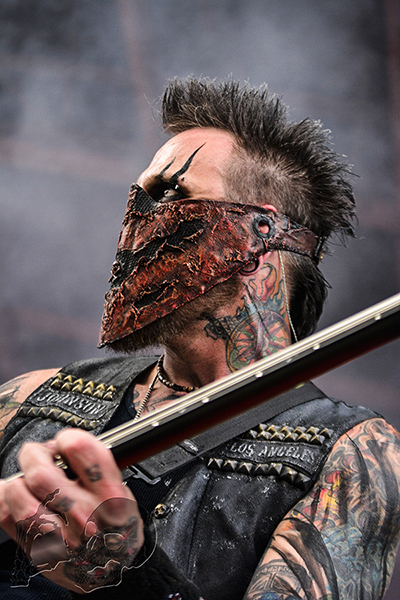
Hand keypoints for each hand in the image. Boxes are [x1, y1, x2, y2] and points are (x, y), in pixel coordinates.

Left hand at [0, 428, 143, 592]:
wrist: (115, 570)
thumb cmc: (117, 527)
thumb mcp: (123, 490)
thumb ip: (96, 466)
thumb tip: (64, 444)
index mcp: (109, 495)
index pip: (78, 449)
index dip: (67, 437)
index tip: (65, 443)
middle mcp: (83, 516)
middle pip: (40, 472)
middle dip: (35, 454)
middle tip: (42, 457)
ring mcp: (58, 537)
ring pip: (17, 494)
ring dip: (19, 479)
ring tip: (29, 480)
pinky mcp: (38, 550)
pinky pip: (7, 517)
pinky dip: (6, 499)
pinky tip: (16, 494)